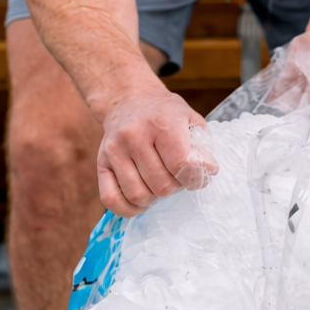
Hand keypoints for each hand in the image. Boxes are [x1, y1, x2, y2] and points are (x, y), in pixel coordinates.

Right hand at [97, 84, 217, 216]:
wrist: (127, 100)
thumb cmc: (162, 113)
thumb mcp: (189, 120)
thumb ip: (201, 147)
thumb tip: (208, 171)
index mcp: (161, 123)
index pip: (181, 165)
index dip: (193, 179)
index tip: (195, 179)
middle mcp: (135, 136)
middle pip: (160, 185)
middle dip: (173, 188)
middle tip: (175, 179)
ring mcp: (115, 151)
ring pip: (138, 195)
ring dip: (153, 199)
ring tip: (158, 186)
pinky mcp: (101, 164)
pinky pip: (111, 199)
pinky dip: (128, 209)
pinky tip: (140, 202)